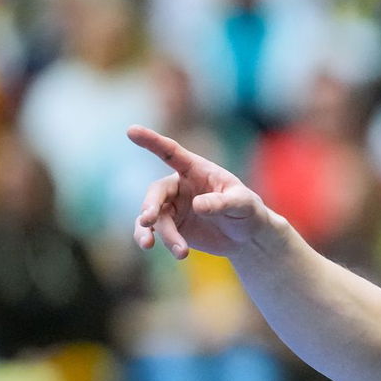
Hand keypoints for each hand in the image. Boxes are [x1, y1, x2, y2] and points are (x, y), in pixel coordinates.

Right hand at [128, 124, 271, 259]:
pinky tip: (163, 250)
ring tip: (172, 249)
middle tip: (148, 220)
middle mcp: (179, 186)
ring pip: (153, 217)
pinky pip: (153, 231)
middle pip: (156, 192)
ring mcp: (172, 206)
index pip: (171, 153)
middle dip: (149, 206)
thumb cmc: (248, 211)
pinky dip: (152, 239)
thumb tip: (197, 205)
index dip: (152, 141)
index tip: (131, 130)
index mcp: (196, 170)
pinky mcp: (171, 226)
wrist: (247, 237)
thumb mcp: (243, 203)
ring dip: (159, 233)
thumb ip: (222, 202)